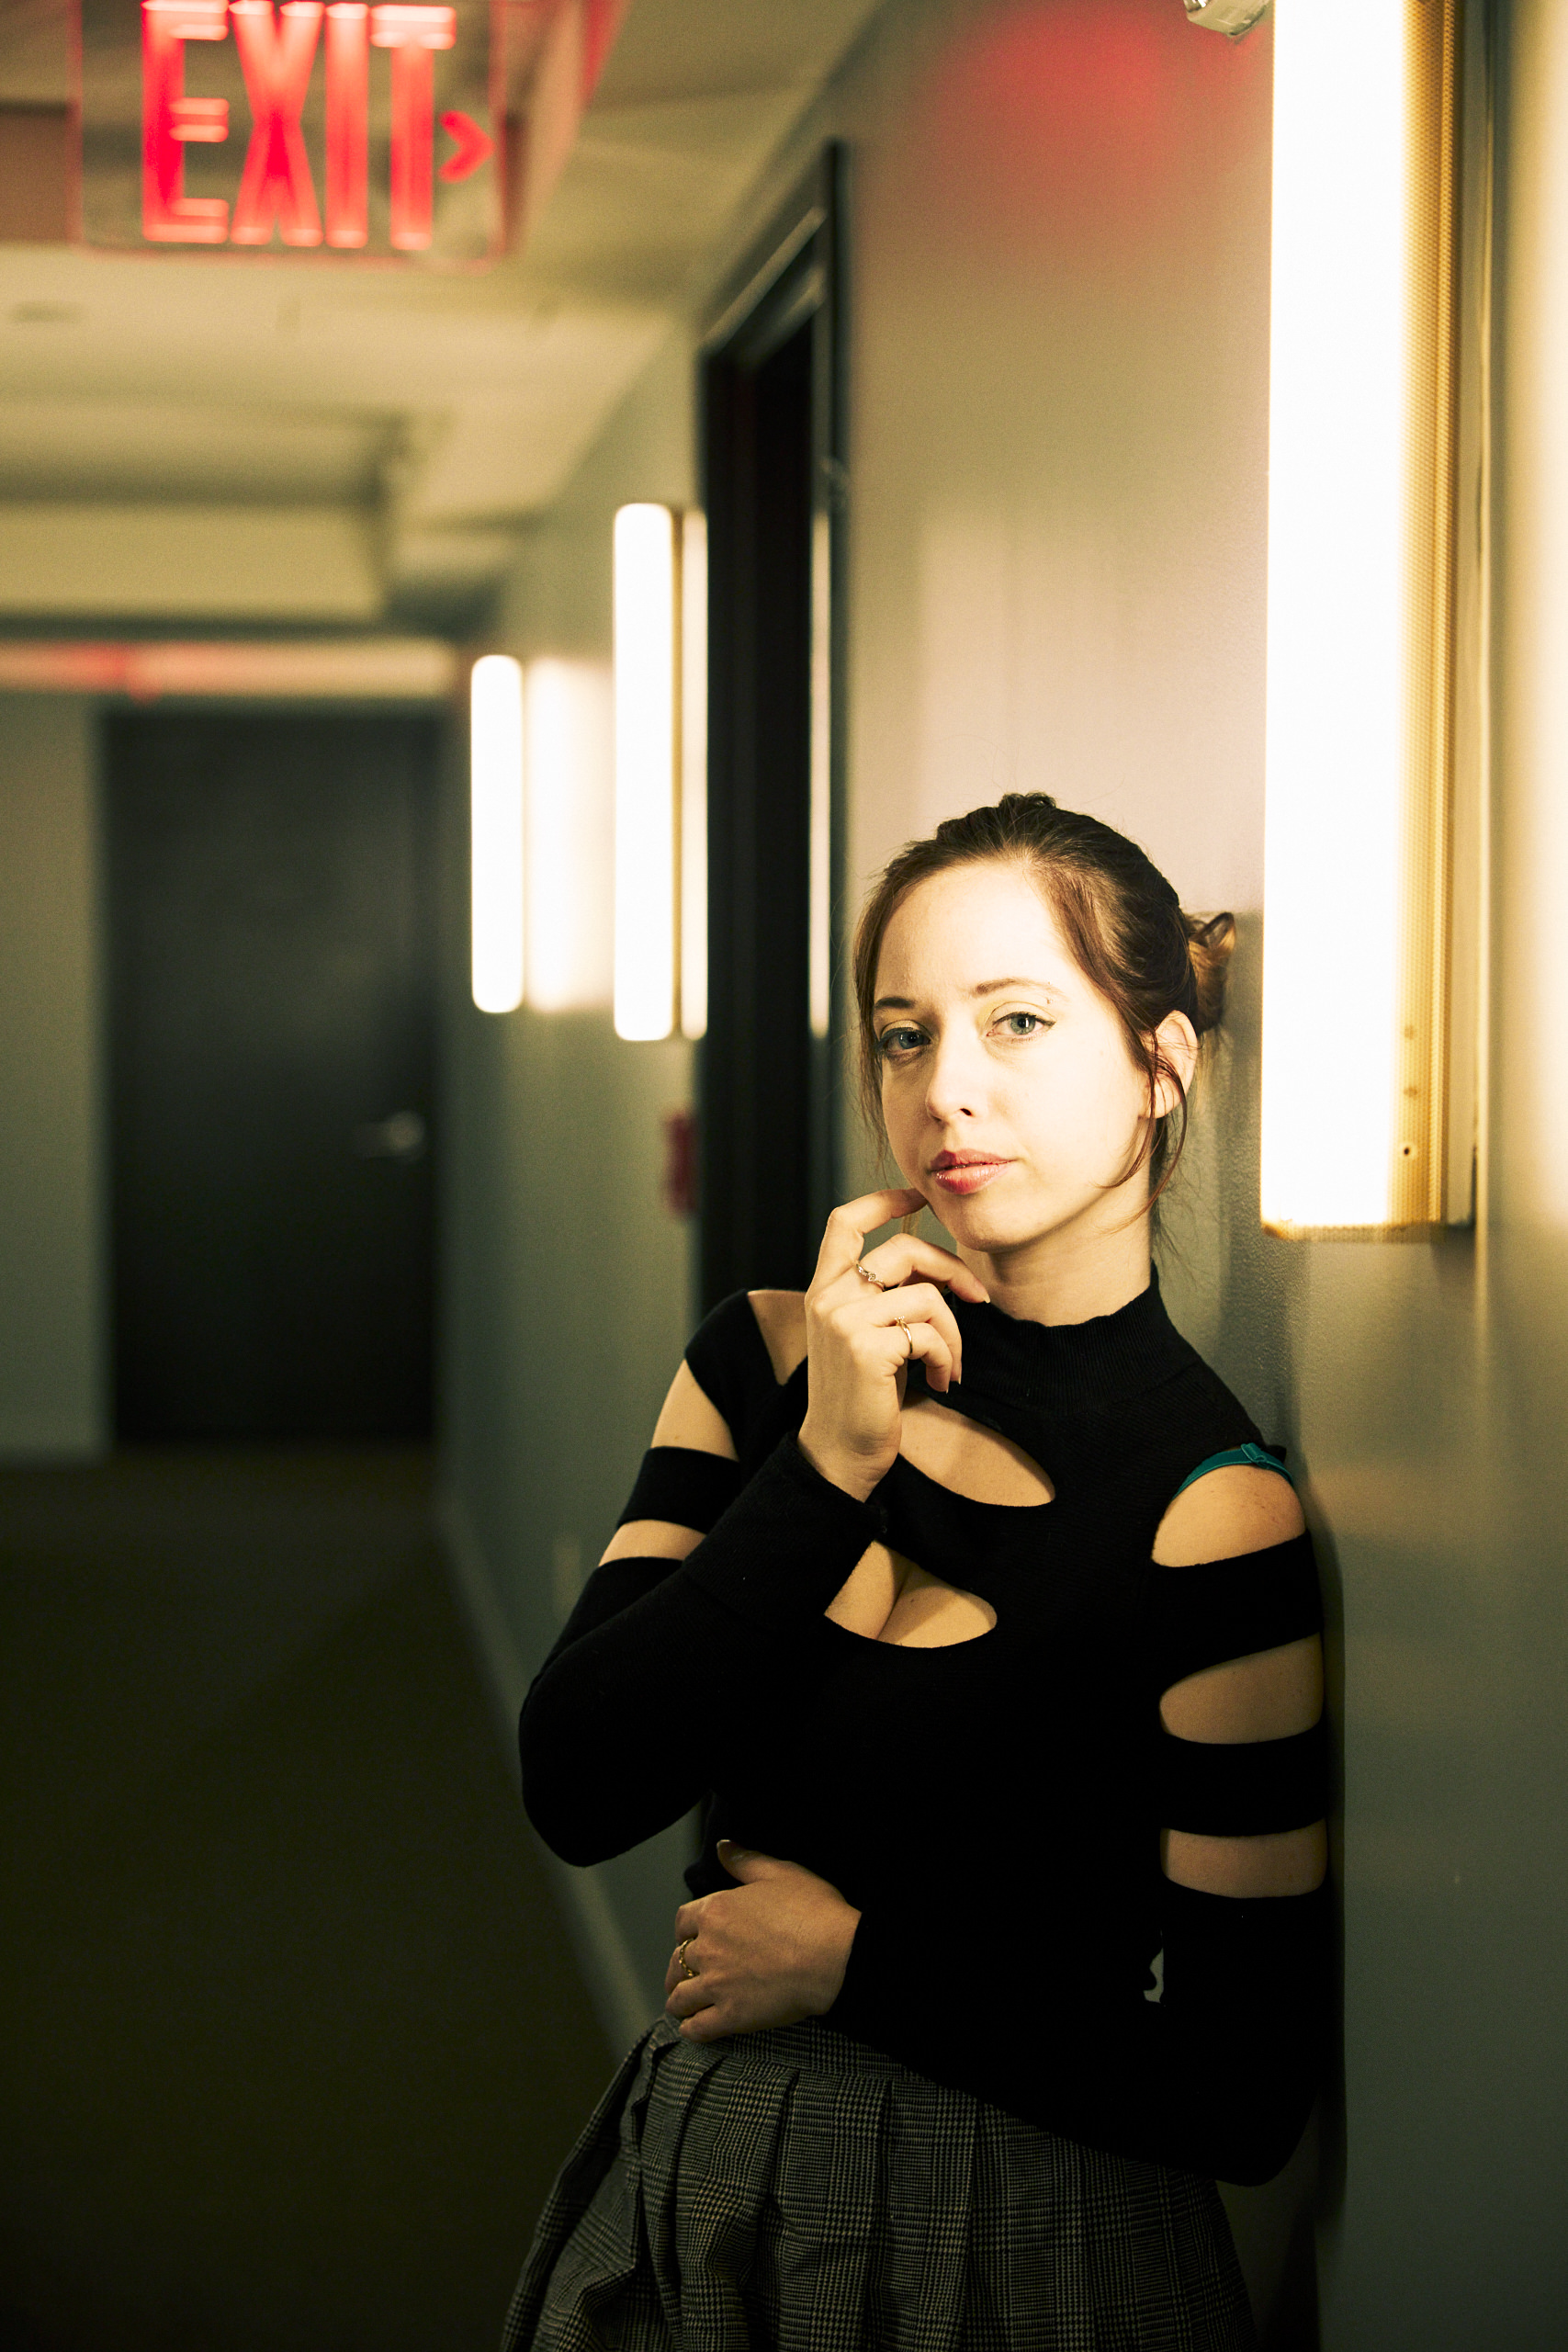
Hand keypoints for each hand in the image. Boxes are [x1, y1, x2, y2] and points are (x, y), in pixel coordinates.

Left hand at [663, 1841, 861, 2041]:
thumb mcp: (781, 1873)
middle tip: (684, 1976)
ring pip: (681, 1997)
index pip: (683, 1921)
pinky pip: (697, 2028)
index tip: (690, 1937)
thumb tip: (723, 1848)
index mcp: (717, 1911)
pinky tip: (693, 2028)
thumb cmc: (813, 1913)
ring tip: (683, 2006)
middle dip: (678, 1968)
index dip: (685, 1930)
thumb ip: (746, 1861)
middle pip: (677, 1960)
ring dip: (679, 2001)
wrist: (833, 1957)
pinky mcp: (730, 2016)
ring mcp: (717, 1984)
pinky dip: (691, 2029)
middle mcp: (709, 1947)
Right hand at [796, 1186, 989, 1501]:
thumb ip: (887, 1297)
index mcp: (824, 1289)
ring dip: (954, 1333)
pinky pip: (931, 1333)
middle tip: (978, 1297)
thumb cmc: (862, 1397)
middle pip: (903, 1250)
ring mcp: (845, 1320)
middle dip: (951, 1269)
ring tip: (951, 1364)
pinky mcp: (867, 1347)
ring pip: (926, 1296)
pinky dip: (947, 1358)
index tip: (917, 1196)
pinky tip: (941, 1382)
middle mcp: (828, 1297)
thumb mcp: (869, 1336)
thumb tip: (938, 1269)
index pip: (845, 1223)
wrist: (839, 1452)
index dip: (883, 1201)